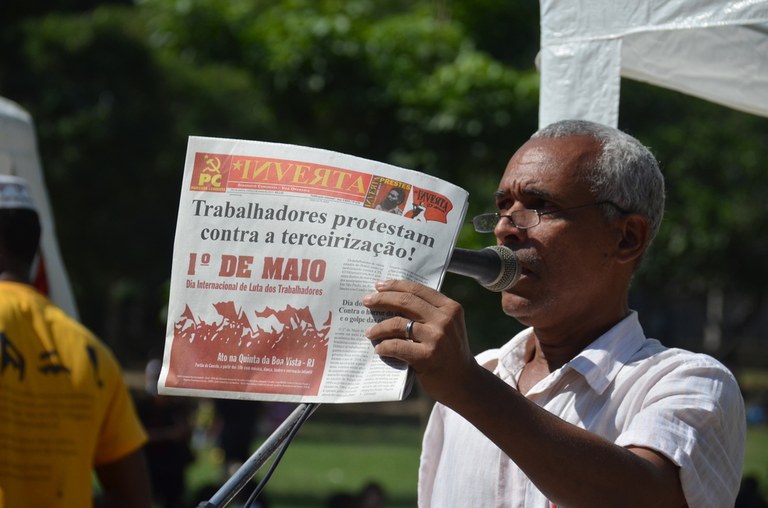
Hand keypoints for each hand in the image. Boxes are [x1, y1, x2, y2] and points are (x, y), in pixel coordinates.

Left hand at [362, 279, 477, 403]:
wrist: (464, 383)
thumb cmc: (450, 353)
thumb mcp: (448, 326)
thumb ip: (429, 313)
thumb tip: (393, 300)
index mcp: (450, 308)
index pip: (417, 290)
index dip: (395, 285)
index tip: (379, 286)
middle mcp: (445, 320)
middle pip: (405, 302)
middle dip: (382, 299)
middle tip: (367, 301)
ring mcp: (437, 338)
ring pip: (398, 324)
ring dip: (379, 327)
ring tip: (369, 332)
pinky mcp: (428, 357)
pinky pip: (396, 346)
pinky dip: (384, 347)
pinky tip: (379, 349)